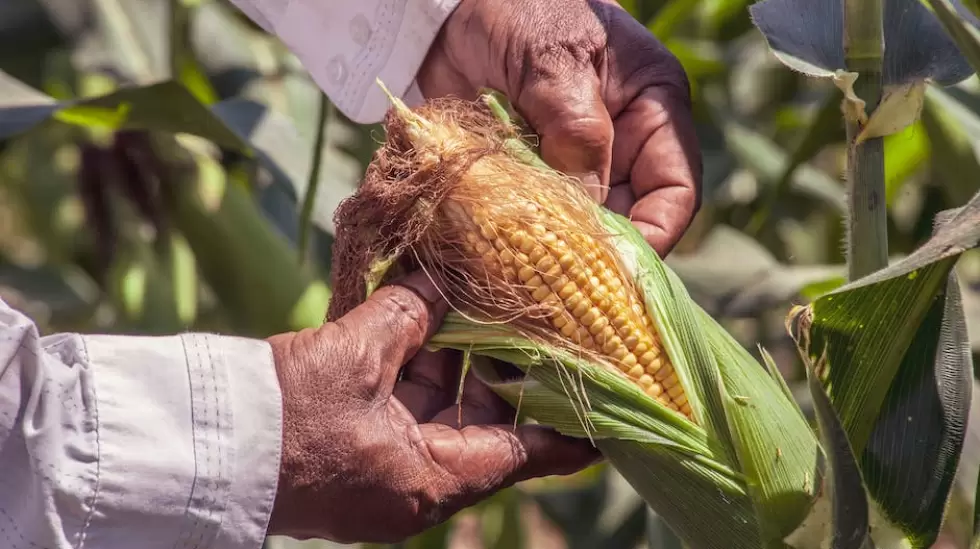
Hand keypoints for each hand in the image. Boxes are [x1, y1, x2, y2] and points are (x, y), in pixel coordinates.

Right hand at [265, 272, 598, 543]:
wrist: (199, 449)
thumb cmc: (284, 418)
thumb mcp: (354, 358)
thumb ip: (407, 316)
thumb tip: (437, 283)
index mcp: (432, 478)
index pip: (526, 453)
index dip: (569, 428)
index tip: (609, 406)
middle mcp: (415, 482)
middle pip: (483, 423)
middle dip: (502, 370)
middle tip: (536, 320)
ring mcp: (383, 468)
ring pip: (439, 409)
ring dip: (453, 359)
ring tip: (480, 306)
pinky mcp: (354, 449)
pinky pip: (400, 407)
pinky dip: (414, 367)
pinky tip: (424, 319)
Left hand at [418, 0, 701, 255]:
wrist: (448, 7)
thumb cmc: (518, 9)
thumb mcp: (555, 62)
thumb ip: (577, 132)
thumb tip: (587, 213)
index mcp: (652, 110)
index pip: (675, 191)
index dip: (654, 236)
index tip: (617, 271)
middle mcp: (620, 145)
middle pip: (627, 220)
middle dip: (598, 255)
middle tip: (562, 289)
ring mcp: (571, 163)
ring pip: (578, 228)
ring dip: (553, 254)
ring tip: (526, 277)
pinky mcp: (527, 175)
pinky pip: (533, 221)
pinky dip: (517, 240)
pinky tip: (496, 256)